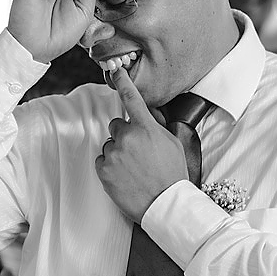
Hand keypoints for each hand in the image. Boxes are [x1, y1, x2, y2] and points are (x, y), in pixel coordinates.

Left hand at [94, 67, 187, 221]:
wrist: (165, 205)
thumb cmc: (172, 175)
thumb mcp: (173, 144)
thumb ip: (157, 126)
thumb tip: (148, 114)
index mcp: (146, 128)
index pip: (131, 98)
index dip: (123, 81)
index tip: (114, 70)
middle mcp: (127, 137)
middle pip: (117, 126)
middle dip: (124, 135)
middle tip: (138, 154)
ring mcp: (114, 154)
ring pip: (109, 144)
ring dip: (118, 153)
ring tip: (134, 169)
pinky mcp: (104, 170)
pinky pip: (103, 161)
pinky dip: (111, 167)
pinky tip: (125, 177)